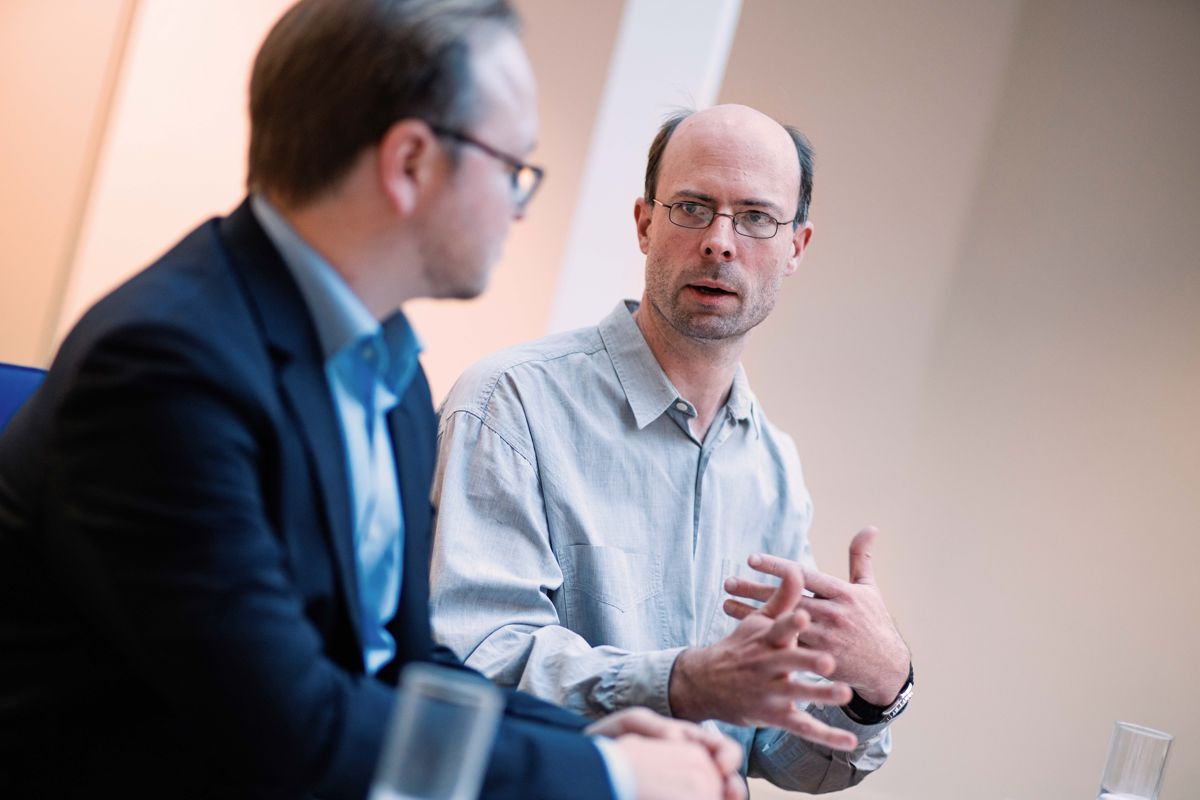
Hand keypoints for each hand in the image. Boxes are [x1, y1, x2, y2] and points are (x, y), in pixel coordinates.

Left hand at [588, 708, 745, 799]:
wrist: (585, 764)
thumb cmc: (610, 739)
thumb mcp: (631, 723)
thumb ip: (654, 727)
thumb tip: (679, 737)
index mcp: (688, 743)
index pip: (722, 749)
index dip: (729, 756)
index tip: (722, 767)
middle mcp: (690, 766)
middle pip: (727, 779)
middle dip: (734, 788)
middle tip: (730, 795)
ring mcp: (681, 788)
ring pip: (711, 796)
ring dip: (720, 799)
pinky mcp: (669, 797)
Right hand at [669, 561, 857, 751]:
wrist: (705, 683)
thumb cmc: (740, 647)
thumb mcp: (758, 622)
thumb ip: (782, 598)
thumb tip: (797, 569)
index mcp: (766, 640)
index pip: (778, 628)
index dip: (791, 623)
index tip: (804, 615)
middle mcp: (767, 665)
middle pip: (789, 662)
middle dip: (807, 661)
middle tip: (828, 661)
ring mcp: (771, 692)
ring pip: (798, 694)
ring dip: (820, 695)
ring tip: (845, 694)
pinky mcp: (776, 716)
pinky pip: (804, 728)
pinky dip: (826, 736)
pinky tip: (849, 742)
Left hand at [723, 526, 909, 705]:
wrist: (886, 666)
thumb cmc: (874, 622)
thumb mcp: (869, 589)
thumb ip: (861, 558)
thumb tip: (870, 527)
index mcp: (843, 594)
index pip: (804, 576)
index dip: (777, 567)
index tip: (751, 559)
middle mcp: (833, 614)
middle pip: (787, 599)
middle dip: (755, 590)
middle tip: (728, 582)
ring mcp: (826, 639)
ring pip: (782, 624)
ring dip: (752, 615)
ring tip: (726, 605)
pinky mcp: (820, 661)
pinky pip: (788, 649)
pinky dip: (766, 640)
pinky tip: (745, 634)